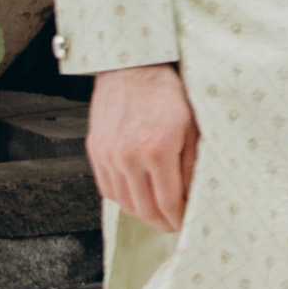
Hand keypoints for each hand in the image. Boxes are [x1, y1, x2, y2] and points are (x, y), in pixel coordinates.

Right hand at [89, 64, 201, 232]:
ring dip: (143, 212)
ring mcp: (108, 155)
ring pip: (125, 204)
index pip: (169, 204)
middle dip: (163, 222)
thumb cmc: (167, 92)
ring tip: (158, 210)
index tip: (188, 223)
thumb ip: (192, 166)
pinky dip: (124, 198)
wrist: (132, 66)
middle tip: (175, 222)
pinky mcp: (95, 150)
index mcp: (157, 150)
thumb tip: (192, 198)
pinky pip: (108, 189)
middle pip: (145, 210)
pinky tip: (138, 193)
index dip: (180, 220)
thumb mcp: (192, 127)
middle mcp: (128, 156)